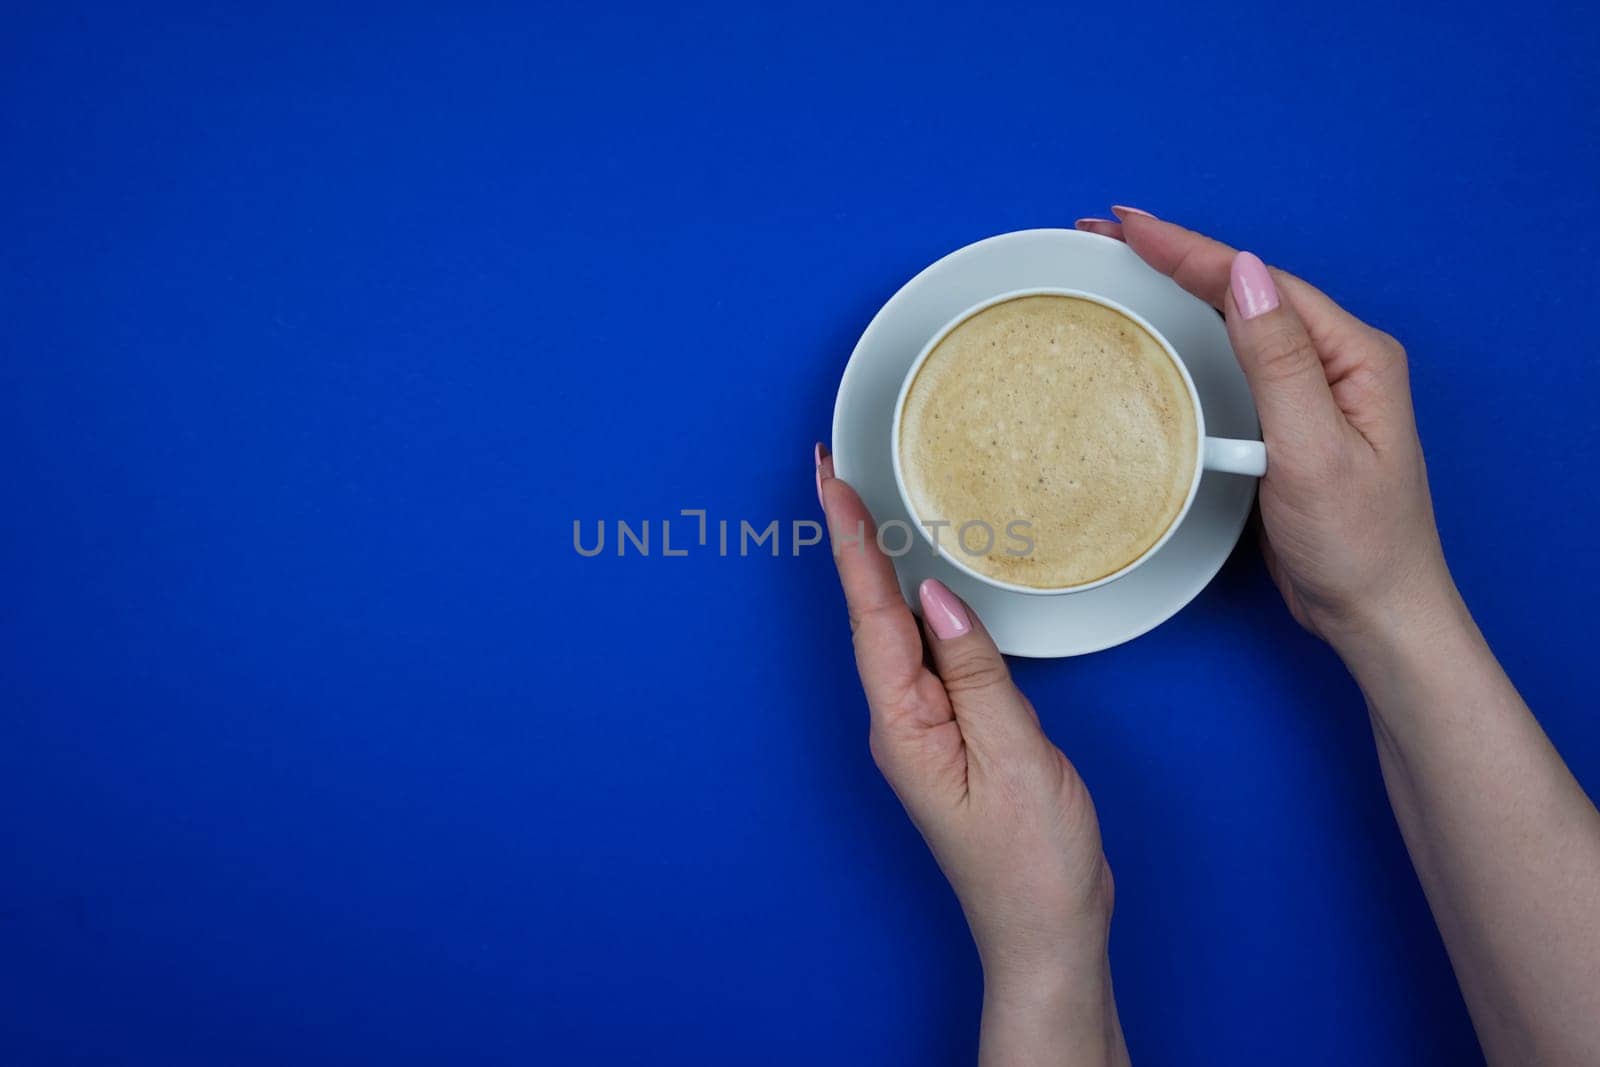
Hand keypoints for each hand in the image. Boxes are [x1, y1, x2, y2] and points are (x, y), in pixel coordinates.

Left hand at [814, 444, 1125, 1064]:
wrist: (1046, 931)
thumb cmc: (1033, 860)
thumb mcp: (1016, 759)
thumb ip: (976, 675)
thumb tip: (938, 599)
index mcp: (904, 725)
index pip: (871, 615)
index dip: (852, 543)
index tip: (830, 482)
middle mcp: (899, 722)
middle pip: (870, 614)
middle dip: (851, 541)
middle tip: (831, 470)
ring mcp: (921, 729)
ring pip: (896, 631)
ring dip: (878, 567)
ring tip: (862, 505)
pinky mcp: (949, 735)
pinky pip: (926, 656)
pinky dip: (916, 607)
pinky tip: (918, 583)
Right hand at [1078, 208, 1456, 649]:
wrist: (1377, 614)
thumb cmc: (1358, 544)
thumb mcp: (1314, 450)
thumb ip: (1280, 360)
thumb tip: (1246, 273)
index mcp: (1354, 355)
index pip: (1259, 282)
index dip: (1190, 250)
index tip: (1127, 226)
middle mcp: (1338, 361)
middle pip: (1247, 288)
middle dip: (1177, 255)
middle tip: (1107, 234)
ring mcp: (1314, 390)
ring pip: (1239, 319)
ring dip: (1181, 288)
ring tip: (1124, 264)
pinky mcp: (1289, 421)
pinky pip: (1236, 360)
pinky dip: (1193, 335)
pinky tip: (1162, 330)